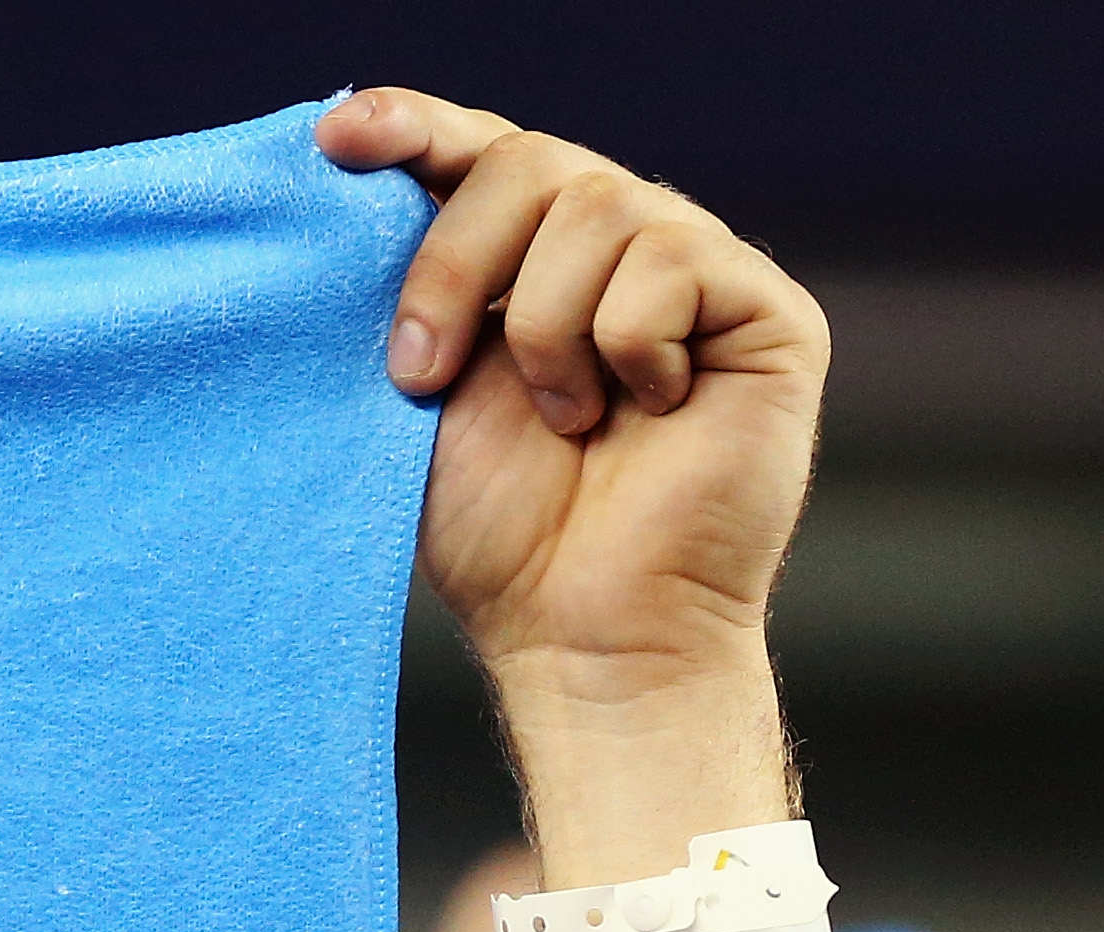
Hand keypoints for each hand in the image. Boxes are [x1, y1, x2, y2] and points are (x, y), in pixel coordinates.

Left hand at [317, 90, 829, 880]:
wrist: (582, 632)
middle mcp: (619, 250)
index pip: (478, 153)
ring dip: (545, 330)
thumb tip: (346, 186)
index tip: (337, 135)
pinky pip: (672, 263)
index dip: (412, 127)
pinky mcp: (767, 311)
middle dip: (453, 262)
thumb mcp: (421, 399)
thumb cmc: (500, 536)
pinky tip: (648, 414)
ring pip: (599, 205)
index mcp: (531, 263)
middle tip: (417, 374)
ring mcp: (699, 273)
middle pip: (529, 161)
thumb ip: (406, 294)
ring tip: (564, 421)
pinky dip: (629, 346)